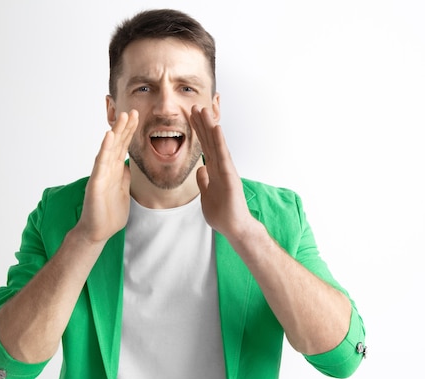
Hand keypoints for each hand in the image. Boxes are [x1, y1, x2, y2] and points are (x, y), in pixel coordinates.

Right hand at [74, 110, 138, 243]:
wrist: (98, 231)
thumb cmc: (109, 212)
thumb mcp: (123, 191)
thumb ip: (125, 177)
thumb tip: (128, 164)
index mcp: (115, 170)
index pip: (124, 147)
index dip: (130, 132)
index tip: (137, 117)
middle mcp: (107, 169)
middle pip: (117, 144)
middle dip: (125, 127)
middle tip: (133, 111)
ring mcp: (101, 174)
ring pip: (109, 149)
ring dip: (116, 132)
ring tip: (122, 117)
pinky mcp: (96, 182)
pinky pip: (101, 163)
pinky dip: (105, 149)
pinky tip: (109, 136)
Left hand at [190, 105, 255, 240]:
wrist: (234, 227)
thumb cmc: (223, 213)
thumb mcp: (206, 195)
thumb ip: (204, 181)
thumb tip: (200, 170)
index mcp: (214, 170)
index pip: (204, 147)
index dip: (197, 131)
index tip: (190, 117)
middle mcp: (221, 166)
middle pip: (209, 141)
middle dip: (201, 123)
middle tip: (194, 106)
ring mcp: (226, 169)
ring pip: (216, 143)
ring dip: (210, 126)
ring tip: (203, 109)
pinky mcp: (230, 175)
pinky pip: (223, 155)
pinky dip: (220, 140)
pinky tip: (216, 127)